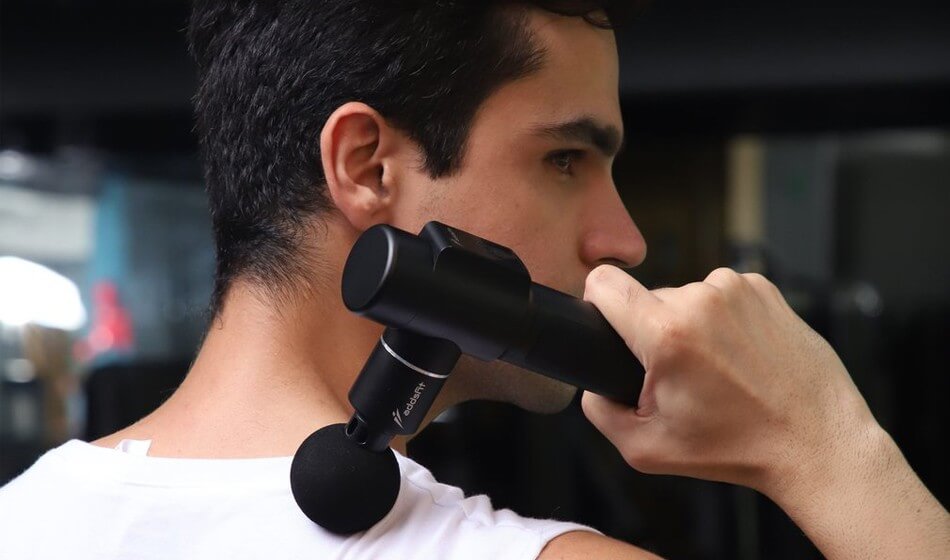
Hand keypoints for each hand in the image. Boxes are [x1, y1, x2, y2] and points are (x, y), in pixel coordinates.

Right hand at [580, 265, 875, 495]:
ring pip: (685, 298)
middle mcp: (701, 300)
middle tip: (683, 377)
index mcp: (666, 335)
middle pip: (648, 300)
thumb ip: (599, 410)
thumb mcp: (645, 449)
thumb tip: (592, 382)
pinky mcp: (762, 287)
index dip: (595, 303)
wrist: (816, 442)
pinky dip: (723, 320)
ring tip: (720, 370)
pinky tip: (742, 355)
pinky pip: (719, 295)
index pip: (603, 283)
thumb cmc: (737, 449)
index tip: (607, 322)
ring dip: (691, 326)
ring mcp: (735, 289)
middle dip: (654, 332)